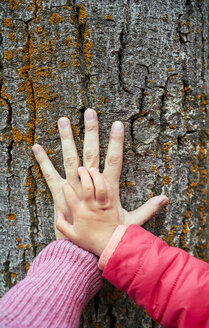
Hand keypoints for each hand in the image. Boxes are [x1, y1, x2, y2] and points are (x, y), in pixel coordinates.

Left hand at [32, 108, 167, 239]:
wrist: (93, 251)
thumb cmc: (114, 235)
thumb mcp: (133, 220)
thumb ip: (149, 207)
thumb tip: (166, 198)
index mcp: (109, 188)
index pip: (114, 160)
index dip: (116, 142)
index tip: (117, 124)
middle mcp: (92, 186)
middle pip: (92, 153)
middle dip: (92, 132)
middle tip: (91, 112)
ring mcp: (76, 190)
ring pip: (70, 160)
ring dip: (67, 139)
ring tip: (63, 120)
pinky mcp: (62, 197)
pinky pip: (51, 177)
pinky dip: (44, 162)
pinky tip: (37, 147)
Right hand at [56, 167, 118, 255]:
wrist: (110, 245)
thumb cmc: (91, 241)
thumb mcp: (72, 236)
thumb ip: (61, 224)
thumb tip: (58, 212)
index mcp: (79, 213)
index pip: (70, 196)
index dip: (66, 188)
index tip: (64, 184)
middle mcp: (91, 207)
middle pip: (87, 187)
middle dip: (83, 175)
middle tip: (80, 169)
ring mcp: (102, 205)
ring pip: (99, 186)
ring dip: (95, 175)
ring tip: (91, 169)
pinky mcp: (112, 205)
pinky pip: (109, 190)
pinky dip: (105, 181)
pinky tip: (102, 176)